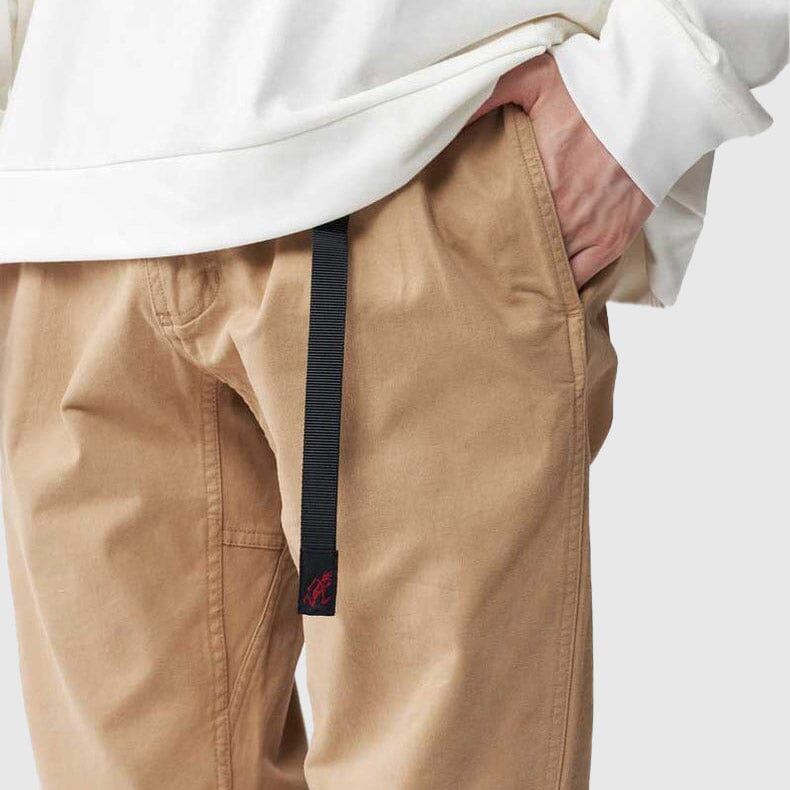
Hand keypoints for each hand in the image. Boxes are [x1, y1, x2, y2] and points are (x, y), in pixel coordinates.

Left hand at [467, 54, 652, 287]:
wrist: (660, 102)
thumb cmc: (596, 89)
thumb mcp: (536, 78)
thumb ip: (490, 96)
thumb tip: (447, 121)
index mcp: (538, 174)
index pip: (493, 219)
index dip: (476, 233)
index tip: (462, 238)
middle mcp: (561, 209)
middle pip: (517, 249)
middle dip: (499, 256)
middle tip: (479, 264)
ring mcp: (588, 230)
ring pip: (546, 270)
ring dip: (528, 274)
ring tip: (508, 279)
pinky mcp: (612, 241)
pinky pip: (580, 279)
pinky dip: (561, 286)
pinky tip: (544, 288)